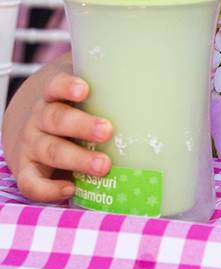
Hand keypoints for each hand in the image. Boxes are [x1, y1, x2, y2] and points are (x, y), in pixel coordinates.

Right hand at [12, 72, 111, 202]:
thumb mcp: (81, 90)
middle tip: (107, 131)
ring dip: (77, 159)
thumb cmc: (68, 107)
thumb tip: (145, 79)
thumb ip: (104, 84)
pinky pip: (31, 183)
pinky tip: (70, 189)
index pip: (55, 85)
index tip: (85, 90)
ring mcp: (31, 145)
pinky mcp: (26, 170)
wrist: (28, 127)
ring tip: (104, 165)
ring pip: (50, 150)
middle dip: (83, 126)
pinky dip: (48, 189)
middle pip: (57, 119)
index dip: (67, 87)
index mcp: (52, 95)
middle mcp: (39, 118)